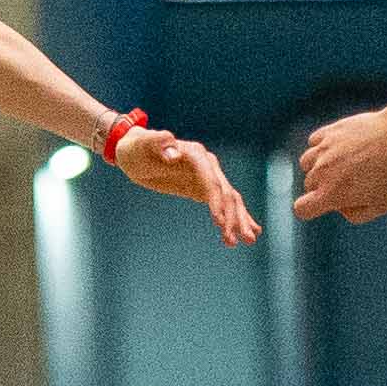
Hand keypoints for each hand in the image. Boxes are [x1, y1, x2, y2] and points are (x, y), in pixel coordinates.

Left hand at [112, 126, 260, 246]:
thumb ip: (158, 144)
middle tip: (236, 240)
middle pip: (226, 192)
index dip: (216, 202)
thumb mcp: (143, 147)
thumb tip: (173, 151)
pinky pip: (225, 203)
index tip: (218, 223)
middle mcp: (207, 163)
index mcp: (196, 154)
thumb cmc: (138, 149)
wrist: (136, 152)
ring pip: (230, 199)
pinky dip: (237, 217)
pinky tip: (250, 231)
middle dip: (232, 217)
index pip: (210, 181)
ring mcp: (208, 175)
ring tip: (248, 241)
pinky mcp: (204, 187)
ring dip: (239, 220)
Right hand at [294, 106, 386, 223]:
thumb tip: (340, 207)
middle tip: (350, 182)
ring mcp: (324, 148)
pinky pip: (314, 142)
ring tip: (341, 164)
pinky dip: (321, 147)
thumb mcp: (381, 206)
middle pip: (308, 184)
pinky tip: (339, 148)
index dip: (309, 210)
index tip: (324, 205)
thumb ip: (356, 214)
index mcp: (332, 193)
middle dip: (322, 187)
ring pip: (307, 162)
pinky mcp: (330, 131)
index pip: (301, 209)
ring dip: (318, 166)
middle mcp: (322, 171)